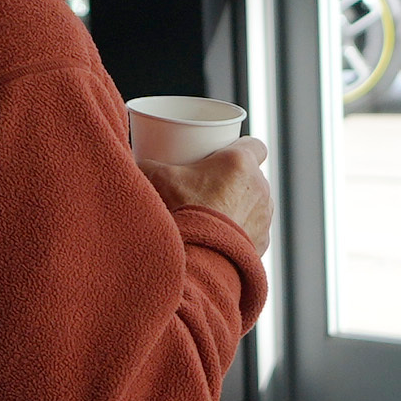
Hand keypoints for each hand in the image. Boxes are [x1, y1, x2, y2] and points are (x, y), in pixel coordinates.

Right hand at [138, 129, 273, 247]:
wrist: (199, 255)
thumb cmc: (182, 210)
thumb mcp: (158, 178)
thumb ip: (148, 163)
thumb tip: (136, 160)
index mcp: (241, 163)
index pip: (256, 145)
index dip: (242, 147)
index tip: (226, 153)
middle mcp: (260, 187)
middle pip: (253, 175)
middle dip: (237, 177)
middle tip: (212, 183)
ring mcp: (265, 215)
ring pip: (256, 202)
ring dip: (243, 204)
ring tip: (217, 210)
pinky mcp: (263, 240)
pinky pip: (255, 229)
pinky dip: (243, 230)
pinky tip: (224, 234)